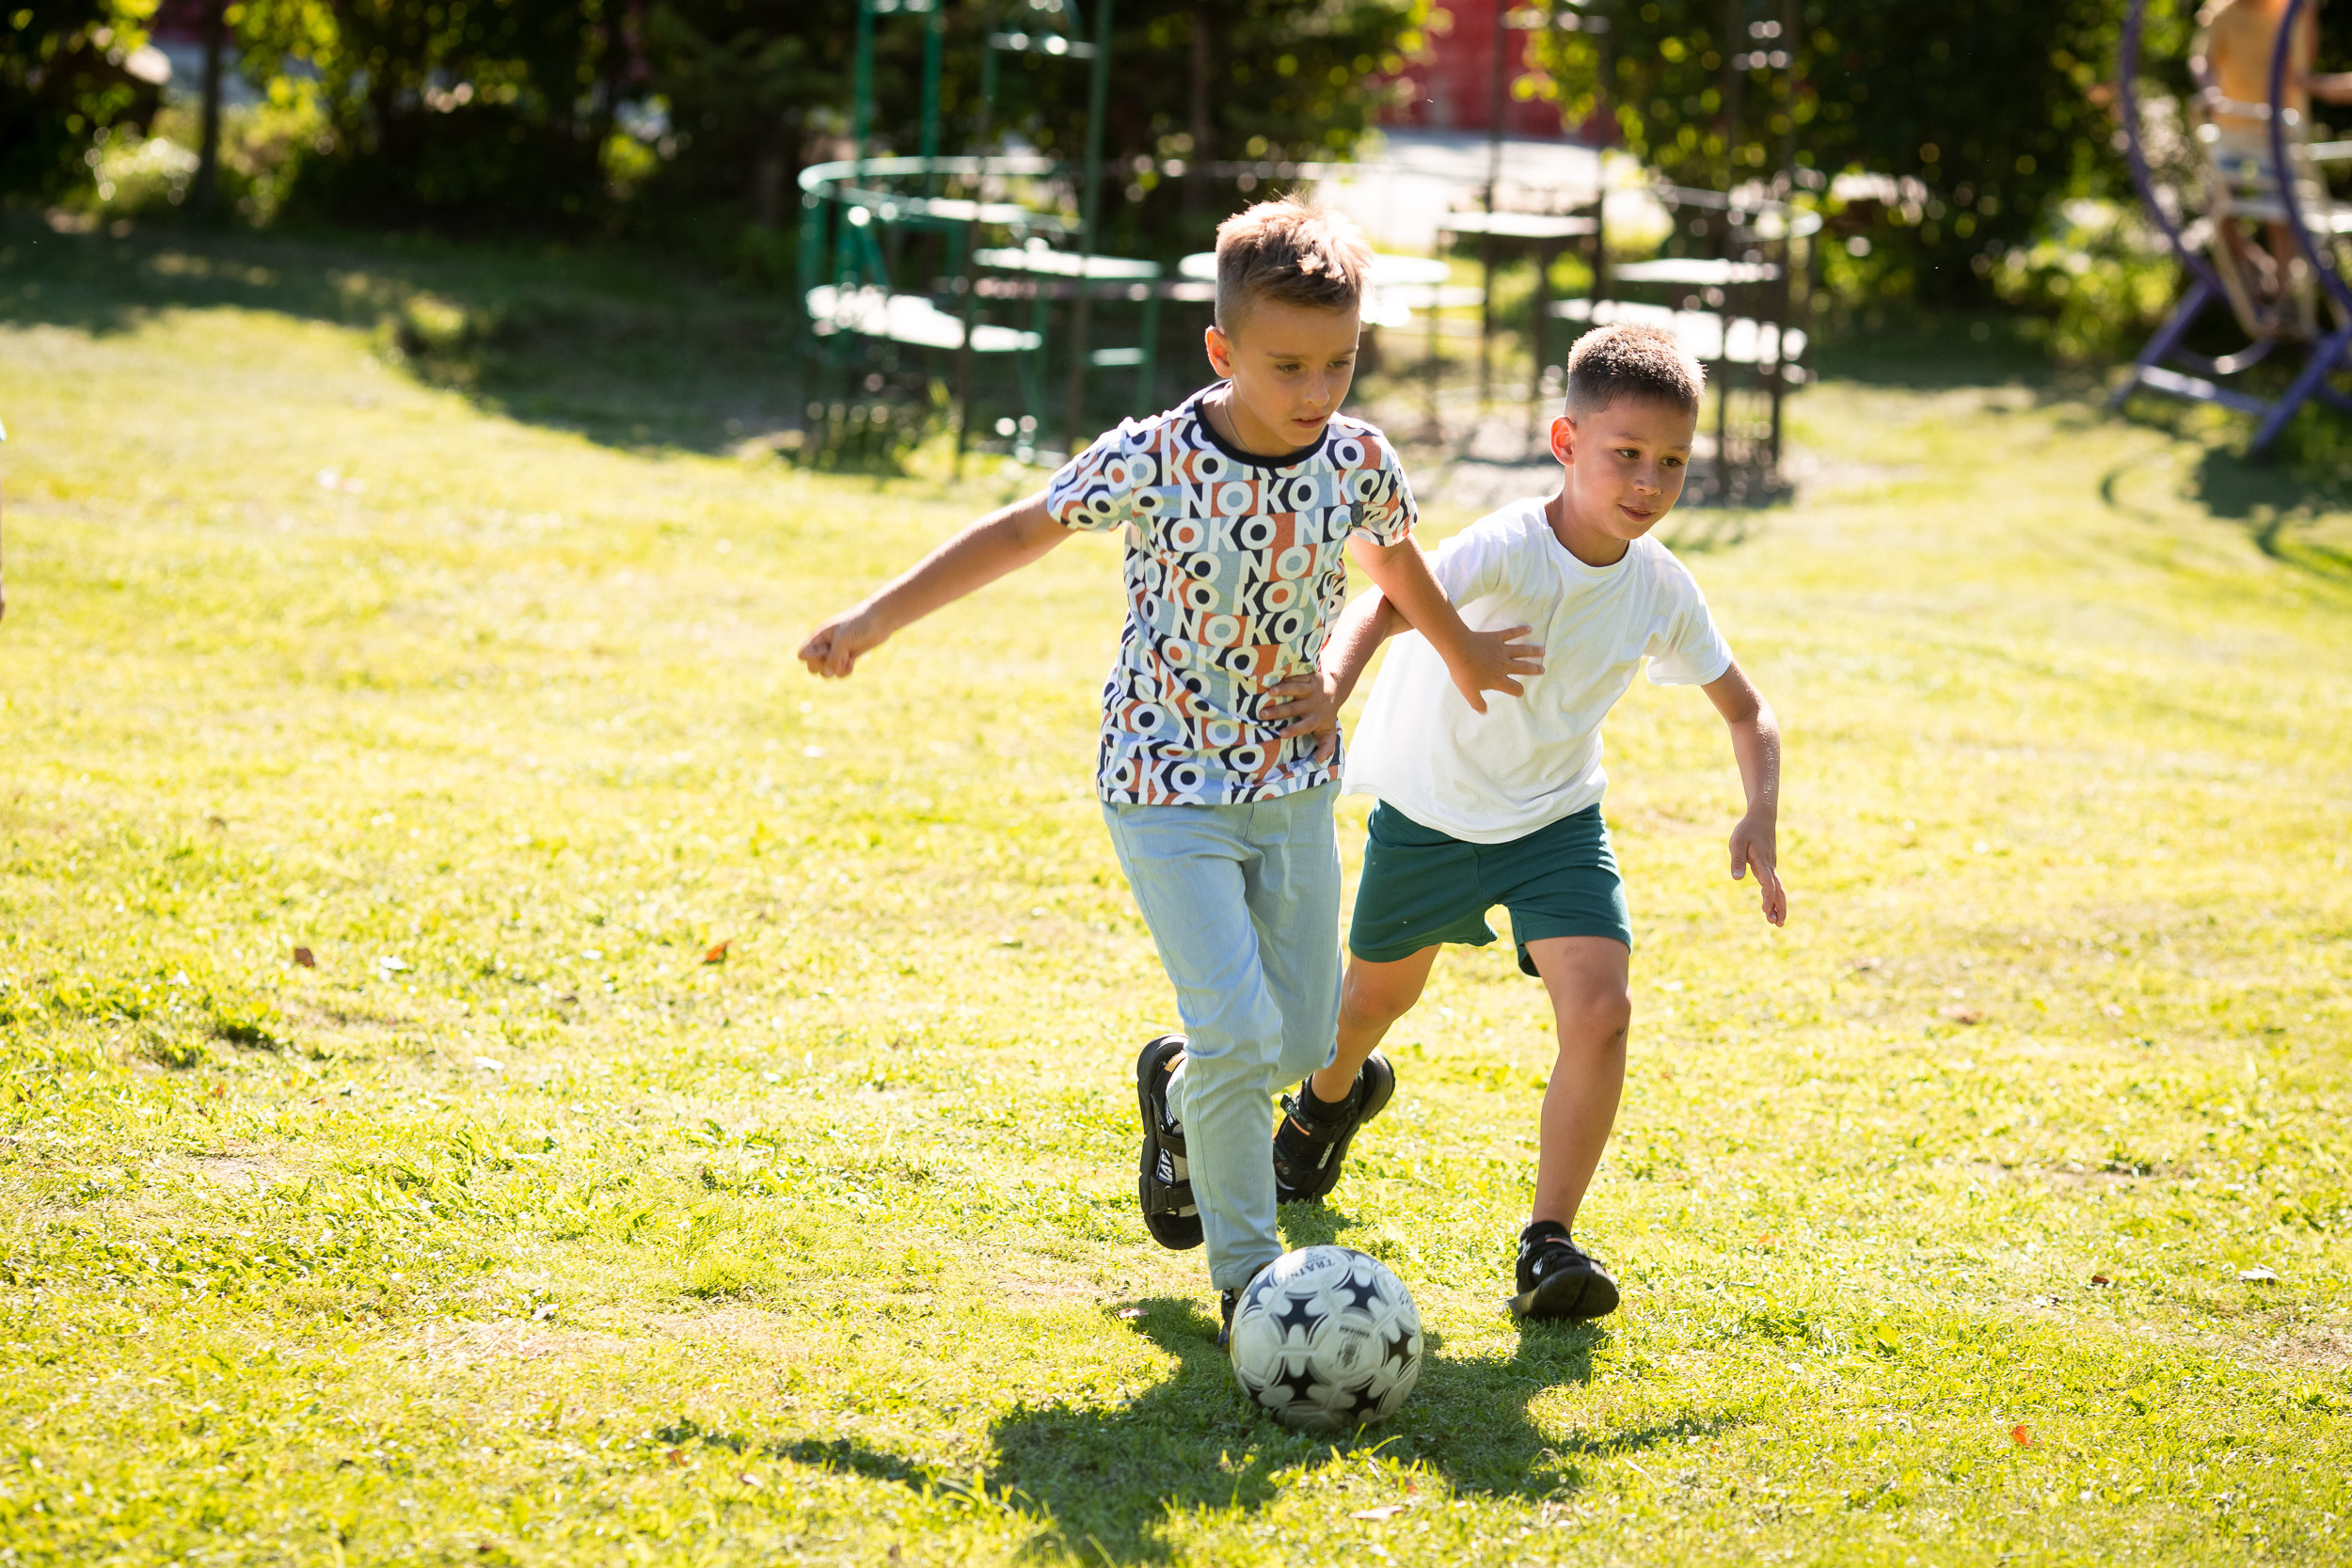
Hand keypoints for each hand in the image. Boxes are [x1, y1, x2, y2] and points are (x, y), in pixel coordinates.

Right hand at [797, 606, 887, 677]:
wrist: (879, 620)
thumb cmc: (859, 624)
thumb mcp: (843, 640)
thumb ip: (832, 658)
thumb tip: (827, 674)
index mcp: (818, 636)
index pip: (803, 655)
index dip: (813, 657)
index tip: (827, 649)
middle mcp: (824, 645)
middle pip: (813, 667)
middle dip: (824, 667)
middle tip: (838, 656)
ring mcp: (836, 652)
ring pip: (827, 672)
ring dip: (837, 669)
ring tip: (847, 658)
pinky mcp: (847, 657)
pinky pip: (839, 672)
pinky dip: (845, 670)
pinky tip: (853, 661)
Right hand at [1265, 669, 1340, 763]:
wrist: (1335, 689)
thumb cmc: (1326, 714)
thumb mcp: (1329, 731)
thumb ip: (1326, 746)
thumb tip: (1320, 761)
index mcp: (1317, 718)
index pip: (1305, 725)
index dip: (1294, 730)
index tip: (1281, 734)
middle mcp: (1314, 703)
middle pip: (1295, 708)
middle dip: (1279, 711)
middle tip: (1263, 714)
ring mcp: (1311, 689)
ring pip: (1296, 689)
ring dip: (1283, 690)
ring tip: (1270, 692)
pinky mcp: (1309, 677)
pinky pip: (1298, 676)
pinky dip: (1287, 677)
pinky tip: (1274, 678)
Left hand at [1448, 624, 1541, 713]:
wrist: (1458, 650)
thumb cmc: (1463, 672)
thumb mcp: (1469, 692)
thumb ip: (1477, 703)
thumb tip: (1483, 712)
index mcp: (1499, 679)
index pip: (1514, 687)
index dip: (1518, 691)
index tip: (1519, 691)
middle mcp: (1504, 665)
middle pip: (1524, 667)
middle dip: (1534, 669)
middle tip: (1542, 669)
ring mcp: (1502, 650)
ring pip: (1522, 651)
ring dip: (1533, 651)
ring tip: (1543, 650)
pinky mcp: (1496, 638)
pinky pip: (1511, 633)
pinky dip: (1521, 630)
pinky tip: (1529, 628)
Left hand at [1729, 812, 1786, 926]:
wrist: (1761, 818)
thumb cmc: (1747, 830)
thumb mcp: (1737, 843)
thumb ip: (1737, 860)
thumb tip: (1737, 878)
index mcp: (1762, 863)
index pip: (1768, 884)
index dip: (1768, 897)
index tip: (1765, 910)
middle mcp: (1770, 867)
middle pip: (1778, 891)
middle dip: (1778, 907)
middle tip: (1777, 924)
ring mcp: (1772, 867)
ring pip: (1779, 889)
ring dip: (1779, 905)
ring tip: (1777, 922)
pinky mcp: (1770, 866)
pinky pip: (1776, 885)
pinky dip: (1777, 897)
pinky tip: (1773, 906)